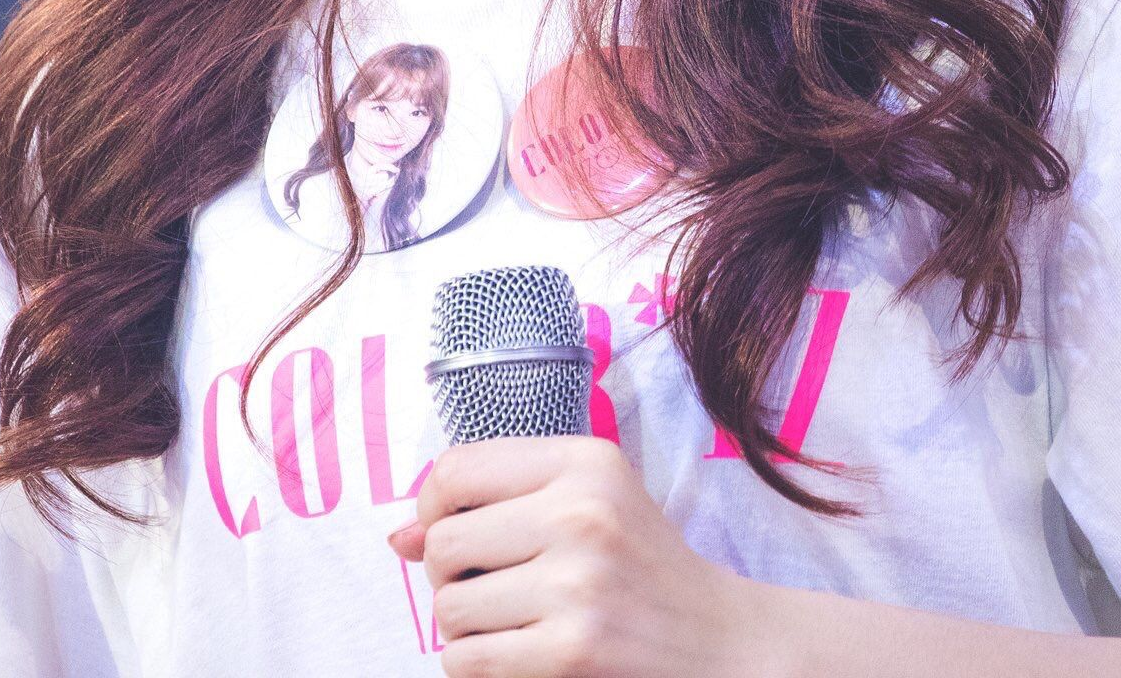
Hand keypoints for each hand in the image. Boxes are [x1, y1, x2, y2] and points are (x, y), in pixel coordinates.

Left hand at [384, 434, 779, 676]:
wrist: (723, 645)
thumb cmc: (642, 569)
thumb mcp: (587, 506)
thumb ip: (494, 504)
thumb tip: (397, 535)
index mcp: (584, 461)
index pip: (456, 468)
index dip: (432, 506)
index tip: (451, 531)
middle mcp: (580, 512)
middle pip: (443, 543)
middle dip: (447, 575)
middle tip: (486, 586)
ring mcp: (576, 584)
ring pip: (449, 608)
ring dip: (463, 627)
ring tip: (509, 622)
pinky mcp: (571, 651)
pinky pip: (467, 660)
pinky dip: (476, 665)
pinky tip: (517, 654)